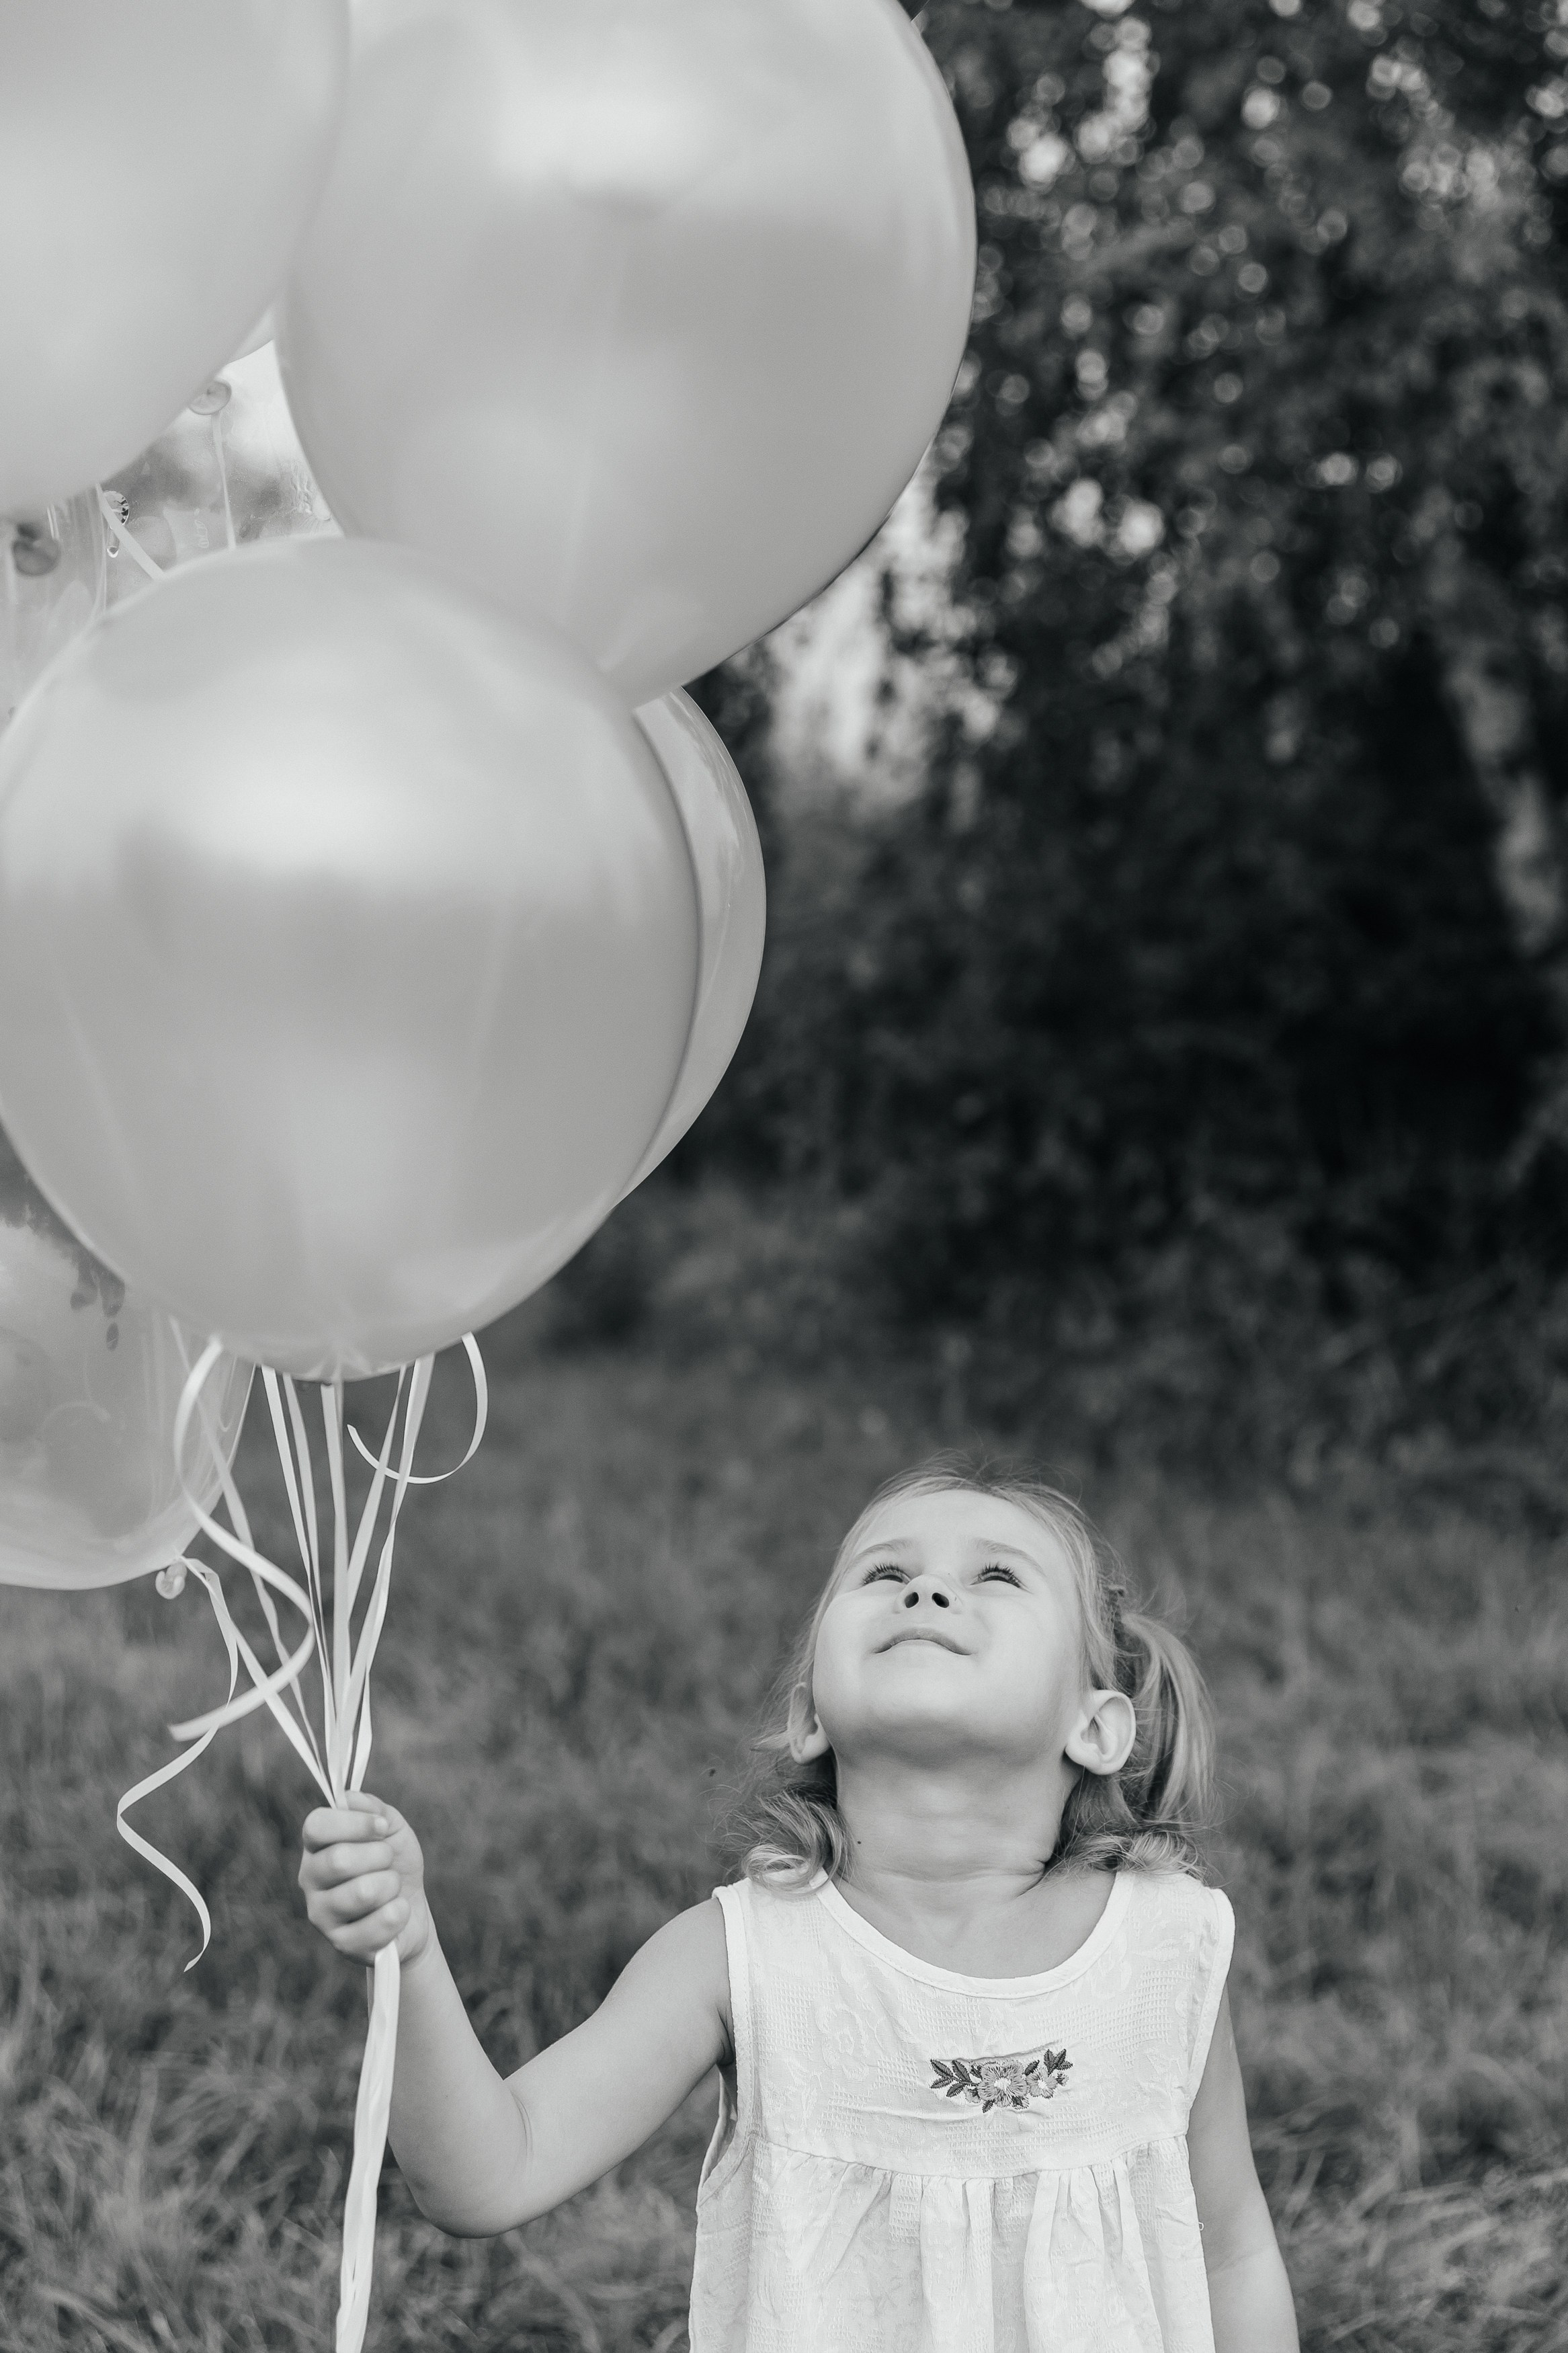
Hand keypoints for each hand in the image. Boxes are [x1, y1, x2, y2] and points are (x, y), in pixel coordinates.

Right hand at [299, 1789, 433, 1970]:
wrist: (410, 1907)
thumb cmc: (394, 1863)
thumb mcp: (390, 1827)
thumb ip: (371, 1808)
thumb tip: (348, 1800)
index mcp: (316, 1846)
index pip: (316, 1826)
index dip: (355, 1823)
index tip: (382, 1827)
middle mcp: (309, 1879)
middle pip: (340, 1859)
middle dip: (381, 1856)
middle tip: (388, 1861)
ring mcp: (321, 1914)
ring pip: (363, 1892)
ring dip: (391, 1885)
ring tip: (391, 1888)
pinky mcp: (341, 1944)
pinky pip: (377, 1926)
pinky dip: (399, 1913)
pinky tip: (396, 1912)